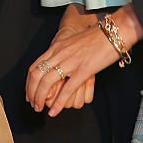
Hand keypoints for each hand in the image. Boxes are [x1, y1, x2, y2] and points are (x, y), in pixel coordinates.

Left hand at [25, 3, 142, 116]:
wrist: (113, 32)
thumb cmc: (96, 37)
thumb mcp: (73, 43)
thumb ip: (63, 54)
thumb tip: (57, 66)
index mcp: (57, 47)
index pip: (34, 66)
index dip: (29, 83)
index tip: (29, 93)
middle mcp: (60, 53)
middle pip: (37, 76)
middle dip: (32, 93)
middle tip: (33, 104)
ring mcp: (71, 62)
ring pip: (47, 83)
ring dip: (40, 99)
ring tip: (40, 108)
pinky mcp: (83, 70)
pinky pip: (67, 89)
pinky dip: (58, 103)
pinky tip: (55, 111)